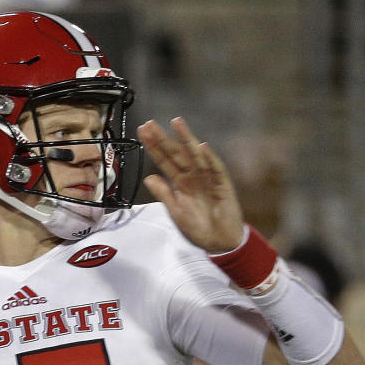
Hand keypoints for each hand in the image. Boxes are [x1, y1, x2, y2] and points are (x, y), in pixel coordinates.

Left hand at [137, 117, 244, 252]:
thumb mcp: (176, 211)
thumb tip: (148, 177)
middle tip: (150, 124)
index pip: (165, 161)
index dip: (154, 148)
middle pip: (176, 153)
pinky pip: (215, 169)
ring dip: (186, 139)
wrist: (220, 242)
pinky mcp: (223, 184)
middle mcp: (193, 176)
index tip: (142, 133)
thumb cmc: (199, 227)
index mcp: (181, 182)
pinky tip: (201, 146)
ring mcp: (208, 178)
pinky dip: (209, 158)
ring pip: (195, 155)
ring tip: (176, 122)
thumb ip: (164, 194)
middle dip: (163, 139)